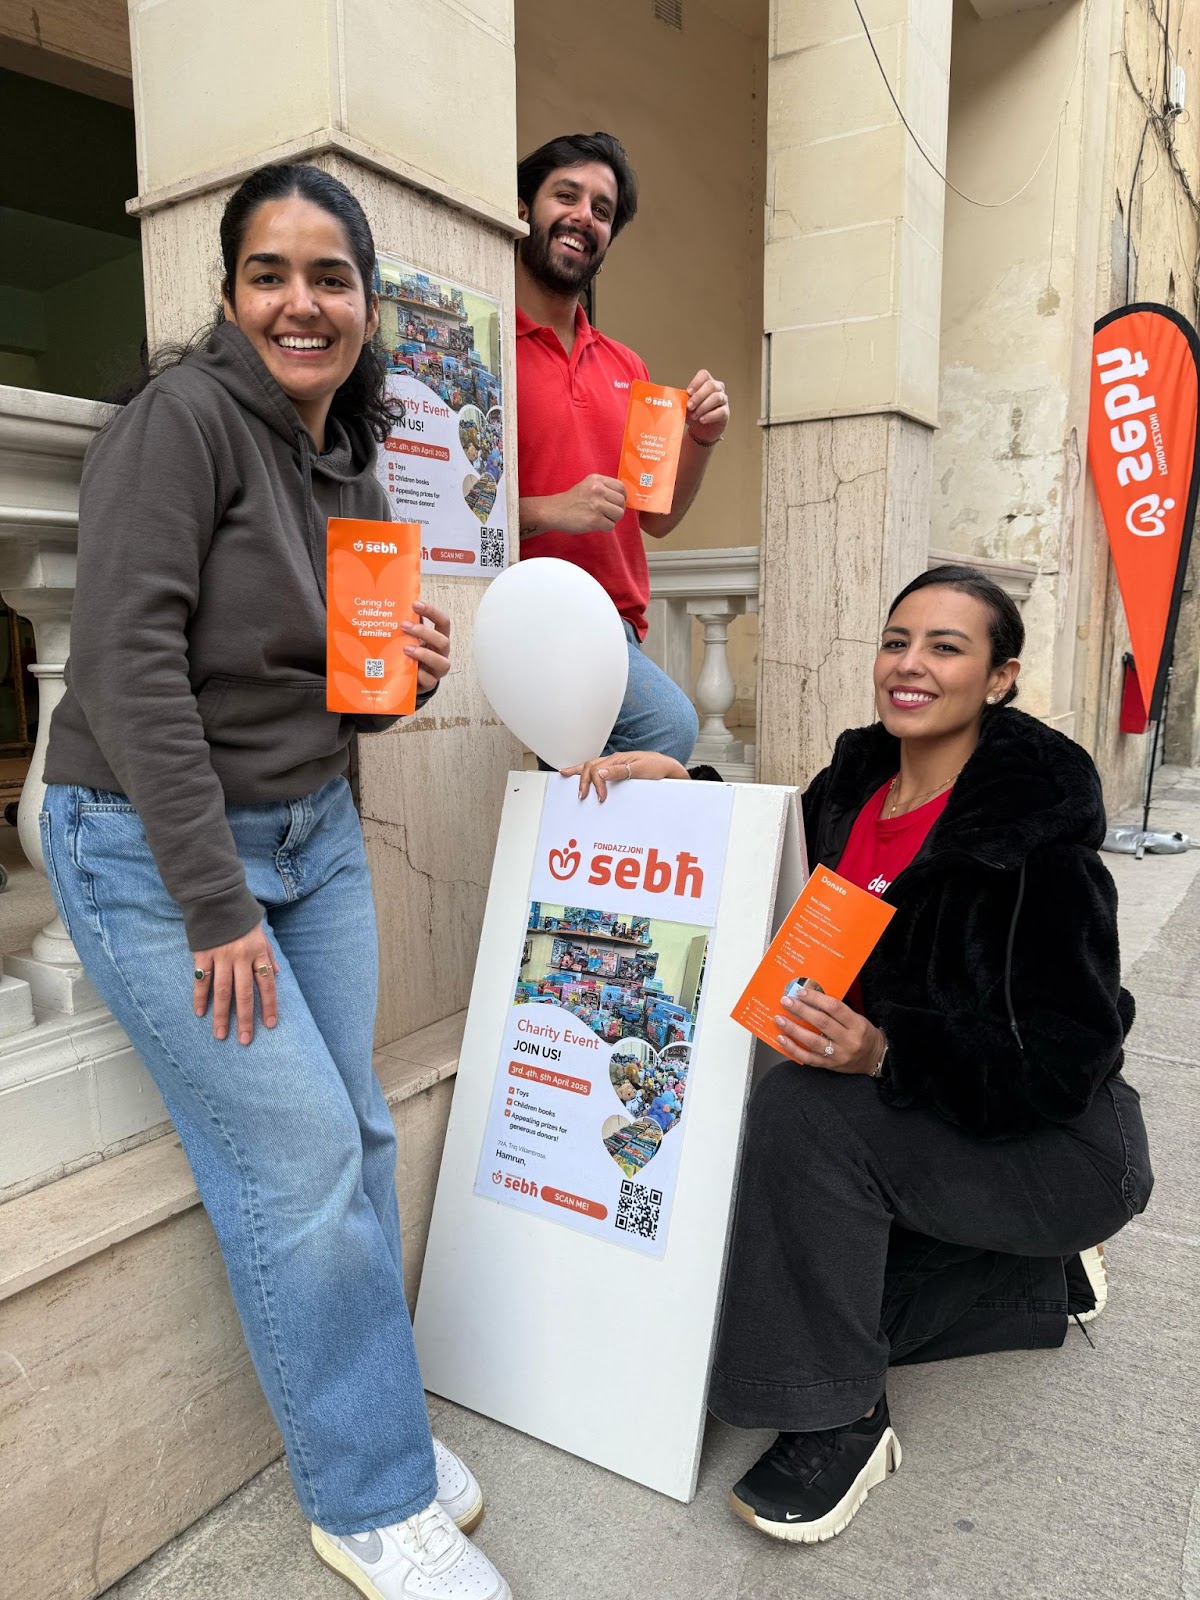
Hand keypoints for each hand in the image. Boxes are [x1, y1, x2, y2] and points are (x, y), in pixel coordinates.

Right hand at [192, 922, 279, 1045]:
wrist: (217, 897)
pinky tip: (199, 1012)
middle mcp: (241, 957)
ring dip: (221, 1015)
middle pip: (244, 993)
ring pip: (222, 991)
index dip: (269, 1005)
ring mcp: (221, 956)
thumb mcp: (261, 932)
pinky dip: (200, 997)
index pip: (267, 984)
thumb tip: (277, 974)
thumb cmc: (241, 916)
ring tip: (220, 1034)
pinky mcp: (203, 954)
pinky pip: (202, 980)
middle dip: (245, 1019)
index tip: (271, 1025)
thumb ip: (268, 954)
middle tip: (244, 1040)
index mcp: (258, 952)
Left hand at [401, 600, 450, 693]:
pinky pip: (429, 680)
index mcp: (437, 638)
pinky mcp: (430, 683)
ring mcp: (437, 670)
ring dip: (424, 654)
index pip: (443, 622)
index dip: (432, 612)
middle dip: (424, 632)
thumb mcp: (409, 638)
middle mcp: (441, 653)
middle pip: (443, 641)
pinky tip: (407, 668)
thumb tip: (396, 607)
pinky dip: (419, 674)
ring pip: (442, 662)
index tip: (416, 604)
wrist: (408, 679)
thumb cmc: (410, 654)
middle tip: (404, 626)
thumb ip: (408, 626)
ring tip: (405, 649)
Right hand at [548, 475, 626, 534]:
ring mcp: (597, 505)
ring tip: (601, 518)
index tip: (615, 503)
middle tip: (606, 513)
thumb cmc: (571, 501)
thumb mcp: (587, 486)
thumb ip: (603, 488)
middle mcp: (598, 490)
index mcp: (597, 480)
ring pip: (619, 514)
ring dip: (612, 519)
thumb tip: (621, 498)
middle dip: (616, 510)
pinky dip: (604, 527)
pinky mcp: (595, 519)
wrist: (553, 511)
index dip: (621, 497)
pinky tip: (595, 524)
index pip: (621, 487)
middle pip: (621, 502)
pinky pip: (610, 525)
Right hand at [561, 750, 690, 801]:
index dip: (596, 785)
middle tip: (581, 796)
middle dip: (581, 781)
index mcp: (617, 759)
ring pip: (590, 766)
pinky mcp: (617, 771)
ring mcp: (614, 765)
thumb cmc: (657, 768)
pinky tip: (582, 776)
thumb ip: (621, 771)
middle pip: (589, 767)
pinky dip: (586, 773)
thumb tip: (601, 774)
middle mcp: (614, 761)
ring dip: (578, 772)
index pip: (597, 770)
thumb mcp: (641, 769)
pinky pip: (597, 770)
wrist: (668, 769)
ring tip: (566, 775)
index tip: (601, 798)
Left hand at [685, 370, 728, 446]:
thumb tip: (676, 399)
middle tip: (689, 406)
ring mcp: (723, 400)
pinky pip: (721, 411)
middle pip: (711, 385)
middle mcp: (717, 388)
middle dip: (698, 396)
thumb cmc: (693, 414)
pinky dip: (710, 416)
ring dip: (703, 406)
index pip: (704, 375)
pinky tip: (702, 420)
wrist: (700, 431)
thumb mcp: (685, 406)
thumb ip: (683, 400)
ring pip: (717, 397)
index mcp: (706, 382)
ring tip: (695, 415)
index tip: (688, 392)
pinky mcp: (725, 412)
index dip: (696, 382)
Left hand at [774, 987, 885, 1075]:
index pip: (835, 1008)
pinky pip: (808, 1058)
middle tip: (786, 1001)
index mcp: (857, 1025)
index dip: (816, 998)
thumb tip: (810, 999)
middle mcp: (848, 1040)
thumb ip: (837, 1012)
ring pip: (812, 1041)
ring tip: (780, 1019)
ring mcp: (838, 1055)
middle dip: (801, 1010)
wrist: (875, 1058)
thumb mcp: (857, 1019)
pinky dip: (793, 1048)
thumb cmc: (863, 1035)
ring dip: (793, 1029)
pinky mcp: (829, 1065)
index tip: (801, 992)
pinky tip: (782, 1039)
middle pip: (821, 1023)